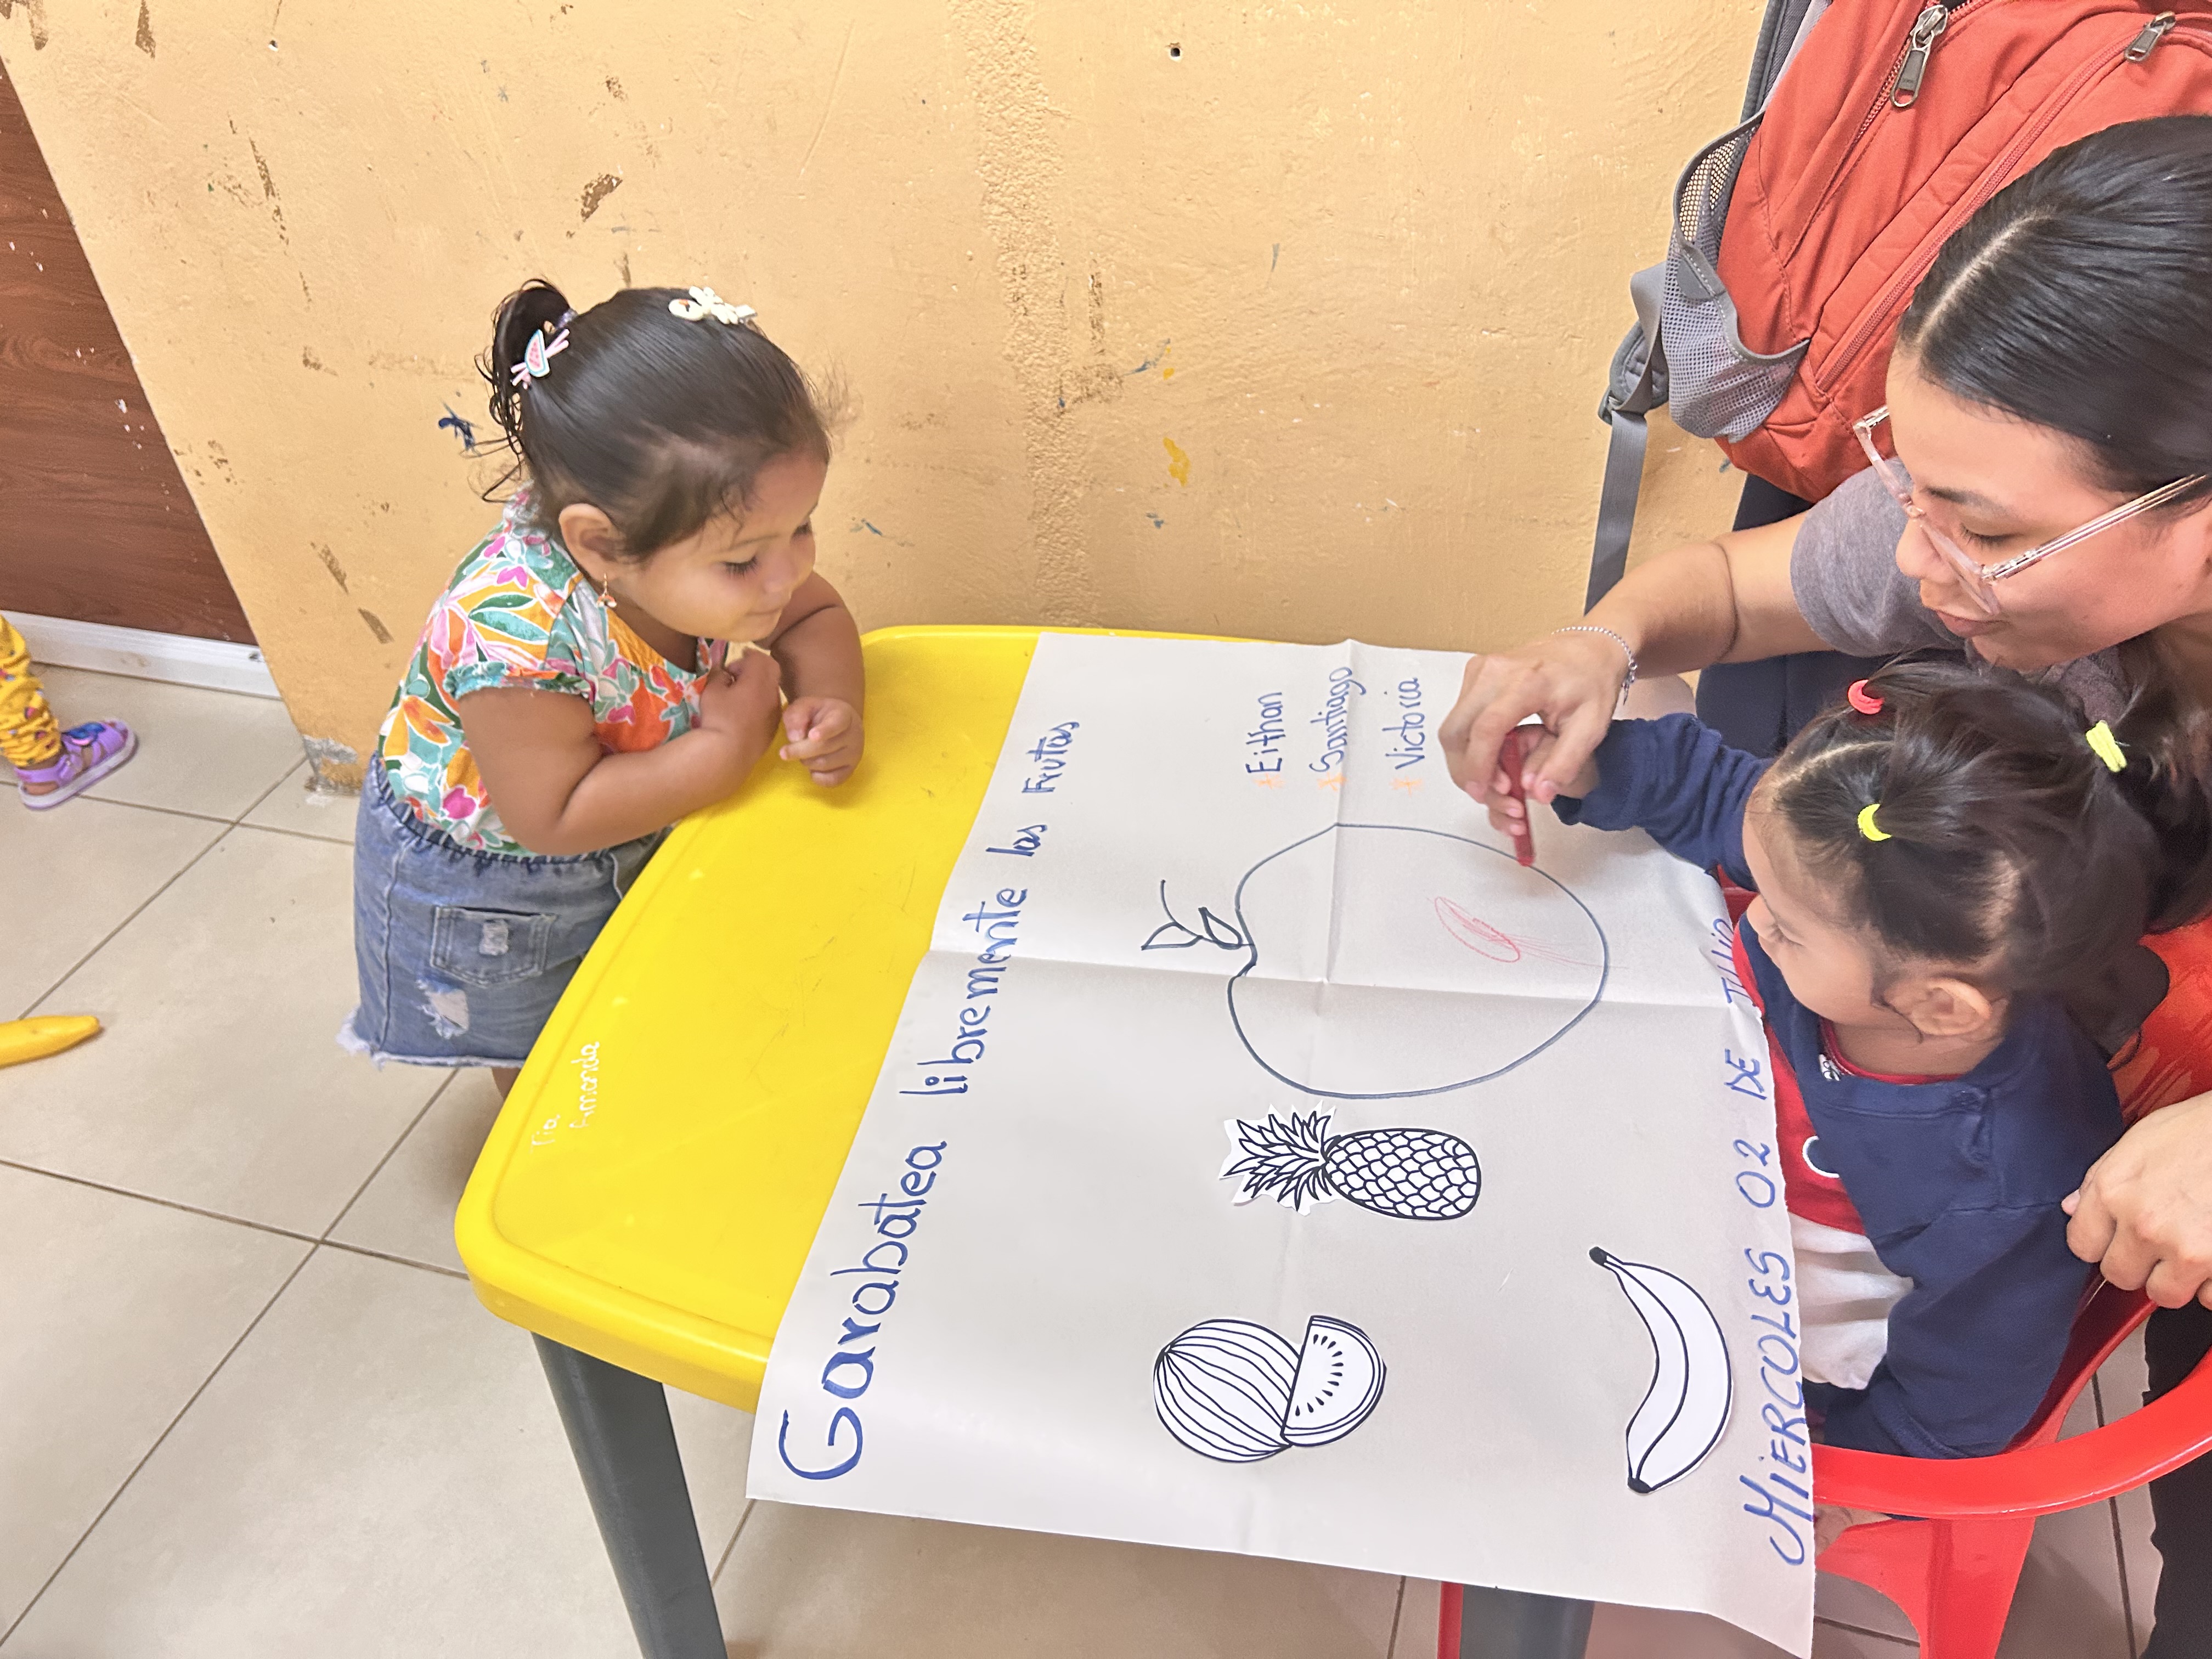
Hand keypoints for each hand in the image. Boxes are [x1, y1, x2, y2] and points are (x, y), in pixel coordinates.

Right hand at [690, 645, 783, 783]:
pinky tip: (744, 712)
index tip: (732, 664)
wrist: (729, 753)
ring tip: (738, 695)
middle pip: (771, 670)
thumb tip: (725, 672)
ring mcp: (775, 712)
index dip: (746, 657)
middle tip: (736, 675)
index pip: (759, 658)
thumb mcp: (712, 690)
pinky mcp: (773, 727)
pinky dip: (760, 701)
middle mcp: (772, 693)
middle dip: (755, 667)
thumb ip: (719, 675)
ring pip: (772, 689)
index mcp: (759, 680)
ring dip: (758, 685)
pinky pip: (770, 706)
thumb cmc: (718, 718)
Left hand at [780, 695, 863, 785]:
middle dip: (800, 751)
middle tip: (783, 752)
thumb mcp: (804, 707)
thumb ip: (796, 716)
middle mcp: (854, 735)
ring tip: (803, 753)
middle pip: (825, 747)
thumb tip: (795, 738)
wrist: (835, 722)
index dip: (825, 730)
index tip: (812, 736)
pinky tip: (812, 769)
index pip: (837, 724)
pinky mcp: (850, 770)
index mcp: (843, 714)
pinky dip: (817, 777)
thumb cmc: (817, 713)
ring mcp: (854, 754)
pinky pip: (832, 780)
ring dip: (807, 761)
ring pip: (825, 764)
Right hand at [1439, 632, 1629, 833]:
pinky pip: (1459, 719)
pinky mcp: (1474, 675)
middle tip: (1490, 793)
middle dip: (1466, 770)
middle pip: (1456, 731)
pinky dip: (1468, 745)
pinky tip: (1493, 755)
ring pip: (1452, 728)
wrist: (1587, 648)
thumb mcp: (1592, 727)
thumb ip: (1565, 763)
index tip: (1485, 792)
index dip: (1480, 765)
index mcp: (1526, 681)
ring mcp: (1479, 671)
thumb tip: (1538, 793)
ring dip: (1465, 760)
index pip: (1487, 728)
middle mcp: (1493, 671)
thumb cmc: (1591, 682)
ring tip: (1495, 778)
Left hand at [2064, 1091, 2211, 1307]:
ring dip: (2176, 1278)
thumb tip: (2074, 1207)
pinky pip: (2208, 1297)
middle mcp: (2145, 1224)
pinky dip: (2211, 1283)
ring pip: (2163, 1293)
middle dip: (2137, 1264)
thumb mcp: (2141, 1141)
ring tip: (2191, 1247)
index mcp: (2115, 1190)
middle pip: (2119, 1275)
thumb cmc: (2204, 1129)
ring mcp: (2186, 1249)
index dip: (2100, 1243)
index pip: (2082, 1245)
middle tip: (2159, 1242)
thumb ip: (2101, 1178)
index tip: (2114, 1238)